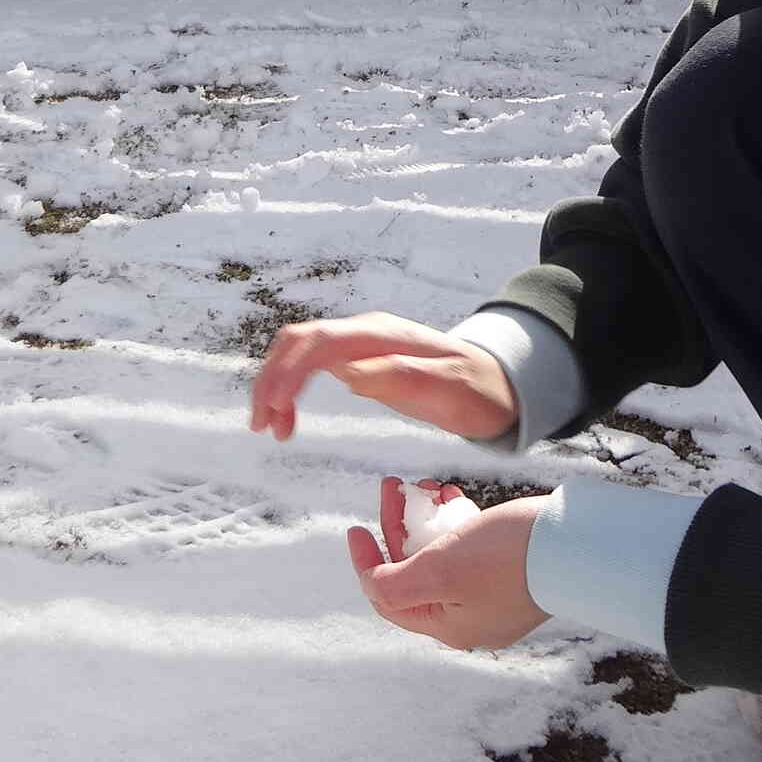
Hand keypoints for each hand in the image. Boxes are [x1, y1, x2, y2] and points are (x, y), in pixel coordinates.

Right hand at [250, 312, 517, 442]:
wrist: (499, 385)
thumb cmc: (478, 390)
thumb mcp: (449, 389)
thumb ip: (402, 377)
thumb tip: (347, 374)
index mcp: (381, 336)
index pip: (318, 342)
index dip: (288, 372)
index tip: (274, 409)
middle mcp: (364, 333)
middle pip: (298, 342)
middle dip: (271, 379)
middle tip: (262, 425)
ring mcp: (359, 344)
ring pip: (298, 352)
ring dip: (275, 385)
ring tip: (270, 428)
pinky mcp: (358, 360)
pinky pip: (310, 366)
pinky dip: (290, 390)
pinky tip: (289, 419)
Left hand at [348, 478, 548, 650]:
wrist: (578, 543)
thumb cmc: (507, 556)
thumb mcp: (439, 571)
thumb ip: (396, 585)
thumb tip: (371, 585)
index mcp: (449, 626)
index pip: (389, 599)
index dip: (367, 563)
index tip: (356, 528)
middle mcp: (469, 618)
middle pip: (415, 572)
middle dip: (399, 526)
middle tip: (394, 486)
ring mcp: (493, 596)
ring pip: (442, 554)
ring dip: (427, 518)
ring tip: (428, 486)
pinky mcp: (513, 572)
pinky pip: (471, 548)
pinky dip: (456, 521)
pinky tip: (454, 494)